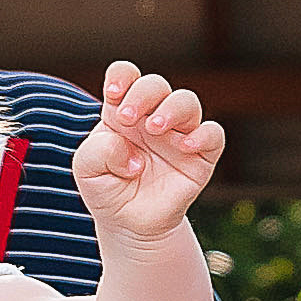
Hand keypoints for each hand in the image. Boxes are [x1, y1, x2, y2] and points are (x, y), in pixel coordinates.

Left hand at [72, 64, 224, 242]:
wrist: (129, 224)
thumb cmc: (107, 189)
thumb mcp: (86, 169)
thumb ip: (96, 151)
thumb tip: (129, 150)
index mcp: (123, 111)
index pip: (127, 76)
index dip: (122, 76)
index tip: (113, 95)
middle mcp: (152, 116)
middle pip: (156, 84)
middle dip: (142, 94)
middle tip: (127, 118)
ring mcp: (179, 134)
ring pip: (187, 102)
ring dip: (171, 108)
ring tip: (154, 128)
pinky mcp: (200, 156)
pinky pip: (213, 134)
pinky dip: (203, 134)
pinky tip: (184, 146)